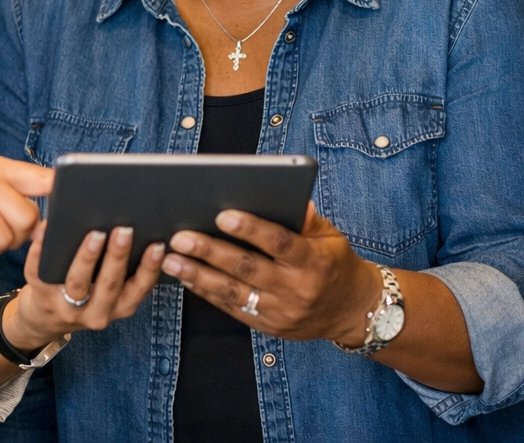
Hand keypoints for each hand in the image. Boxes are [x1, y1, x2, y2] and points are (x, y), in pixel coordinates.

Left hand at [4, 221, 165, 349]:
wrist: (44, 321)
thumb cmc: (87, 295)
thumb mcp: (111, 292)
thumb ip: (123, 269)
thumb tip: (132, 226)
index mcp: (120, 306)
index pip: (139, 288)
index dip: (150, 268)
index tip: (158, 245)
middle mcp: (97, 312)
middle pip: (109, 284)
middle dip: (118, 256)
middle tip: (124, 230)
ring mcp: (67, 308)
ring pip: (78, 282)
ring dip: (88, 257)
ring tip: (95, 233)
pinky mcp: (42, 298)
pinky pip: (40, 275)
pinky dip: (41, 253)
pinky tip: (46, 232)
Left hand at [161, 202, 377, 344]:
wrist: (352, 311)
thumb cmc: (336, 263)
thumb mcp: (331, 237)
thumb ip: (306, 220)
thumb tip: (289, 196)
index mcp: (314, 261)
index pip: (280, 242)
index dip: (252, 229)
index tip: (223, 215)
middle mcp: (297, 290)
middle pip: (248, 268)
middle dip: (210, 251)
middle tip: (180, 236)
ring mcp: (281, 312)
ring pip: (233, 292)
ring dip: (198, 275)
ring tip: (170, 259)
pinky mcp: (268, 326)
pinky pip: (232, 308)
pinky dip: (207, 292)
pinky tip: (186, 277)